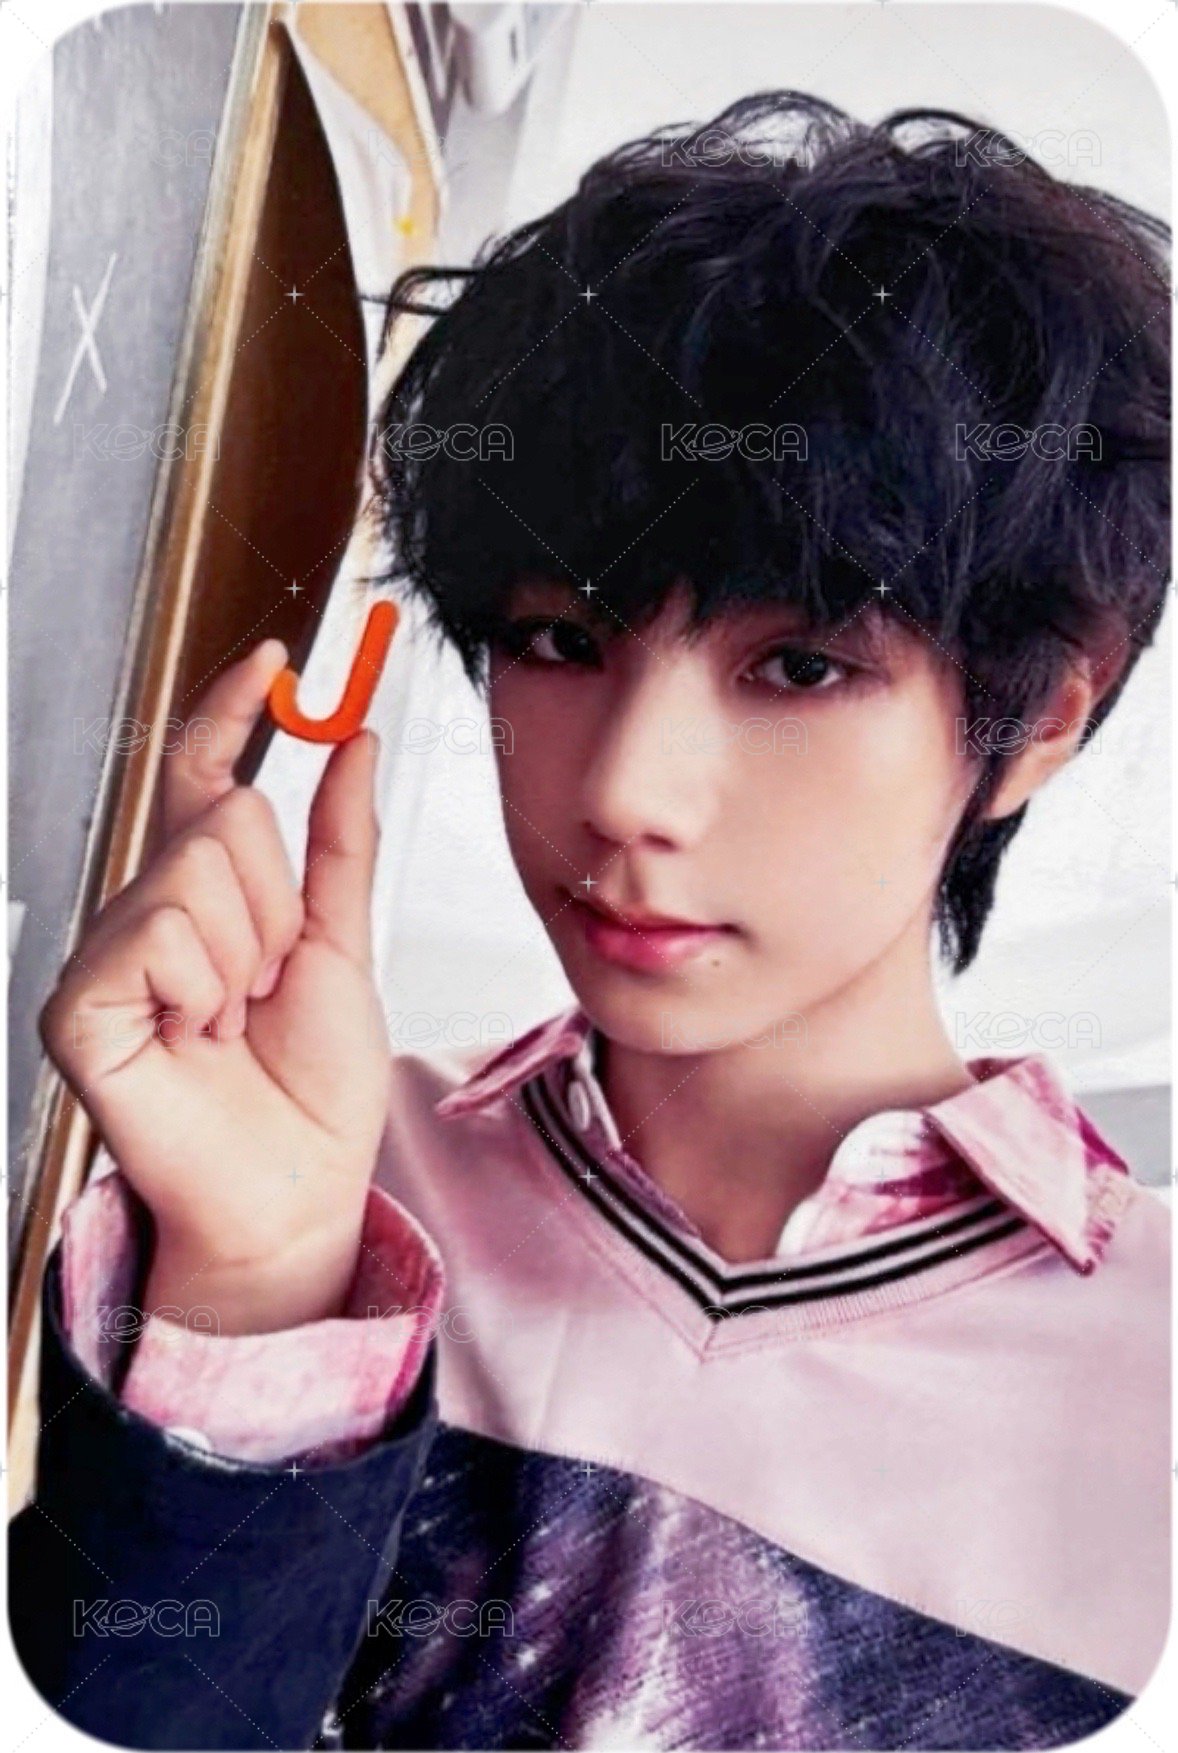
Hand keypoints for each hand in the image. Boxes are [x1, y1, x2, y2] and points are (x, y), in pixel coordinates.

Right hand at [40, 641, 390, 1332]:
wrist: (299, 1189)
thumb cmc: (314, 1084)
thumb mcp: (344, 944)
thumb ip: (341, 842)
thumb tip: (356, 740)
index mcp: (207, 896)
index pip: (206, 773)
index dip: (233, 709)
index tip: (275, 656)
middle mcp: (146, 913)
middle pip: (225, 812)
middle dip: (280, 904)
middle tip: (268, 986)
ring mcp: (106, 955)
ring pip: (196, 865)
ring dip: (249, 954)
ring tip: (232, 1021)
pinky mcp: (78, 1004)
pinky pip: (159, 931)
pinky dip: (206, 988)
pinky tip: (195, 1039)